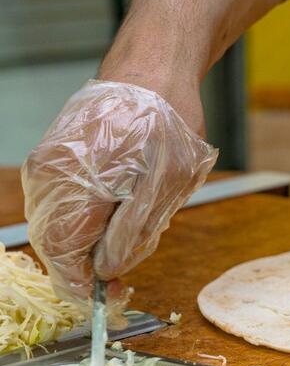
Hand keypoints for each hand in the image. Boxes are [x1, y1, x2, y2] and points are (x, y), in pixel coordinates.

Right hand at [21, 80, 216, 299]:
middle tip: (142, 249)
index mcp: (69, 188)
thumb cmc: (165, 123)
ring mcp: (49, 165)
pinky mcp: (60, 157)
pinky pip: (74, 202)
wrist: (154, 68)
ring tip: (146, 209)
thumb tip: (107, 272)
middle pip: (61, 246)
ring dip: (104, 234)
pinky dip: (101, 212)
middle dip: (100, 260)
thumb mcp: (162, 189)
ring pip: (68, 226)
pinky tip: (133, 195)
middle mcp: (48, 178)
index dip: (88, 288)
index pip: (62, 261)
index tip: (117, 297)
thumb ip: (130, 236)